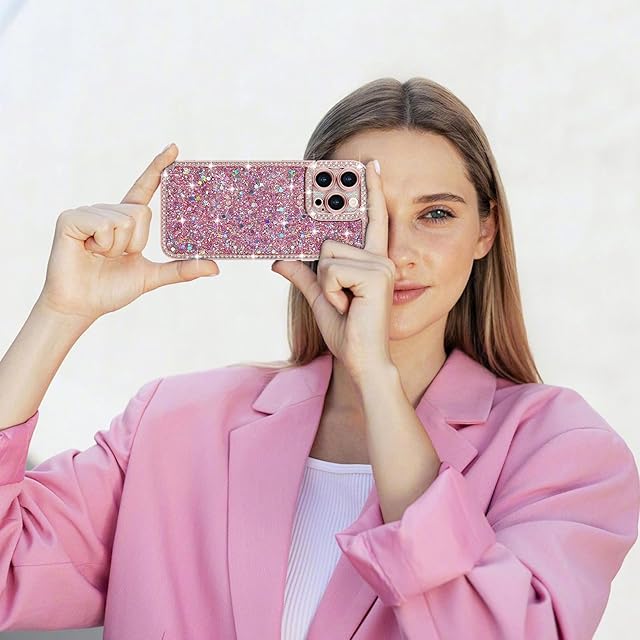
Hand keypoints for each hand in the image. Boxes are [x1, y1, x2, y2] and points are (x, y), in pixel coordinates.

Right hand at [37, 143, 219, 322]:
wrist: (81, 305)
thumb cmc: (112, 289)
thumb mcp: (152, 276)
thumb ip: (181, 269)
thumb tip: (215, 267)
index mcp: (127, 219)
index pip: (145, 188)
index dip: (158, 167)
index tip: (175, 148)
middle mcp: (109, 210)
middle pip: (143, 212)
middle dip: (136, 243)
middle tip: (117, 256)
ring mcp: (89, 212)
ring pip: (125, 221)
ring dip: (118, 248)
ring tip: (100, 255)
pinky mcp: (71, 218)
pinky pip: (105, 225)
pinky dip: (103, 244)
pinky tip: (88, 250)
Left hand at [271, 160, 395, 380]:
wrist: (362, 360)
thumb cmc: (347, 331)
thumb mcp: (320, 299)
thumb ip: (303, 275)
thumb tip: (279, 259)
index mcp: (372, 260)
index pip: (371, 219)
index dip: (370, 191)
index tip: (369, 163)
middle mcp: (380, 258)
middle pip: (329, 242)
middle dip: (325, 274)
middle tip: (344, 301)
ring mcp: (380, 264)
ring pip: (327, 255)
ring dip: (327, 286)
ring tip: (346, 305)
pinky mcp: (375, 275)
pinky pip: (331, 270)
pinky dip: (331, 291)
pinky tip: (349, 306)